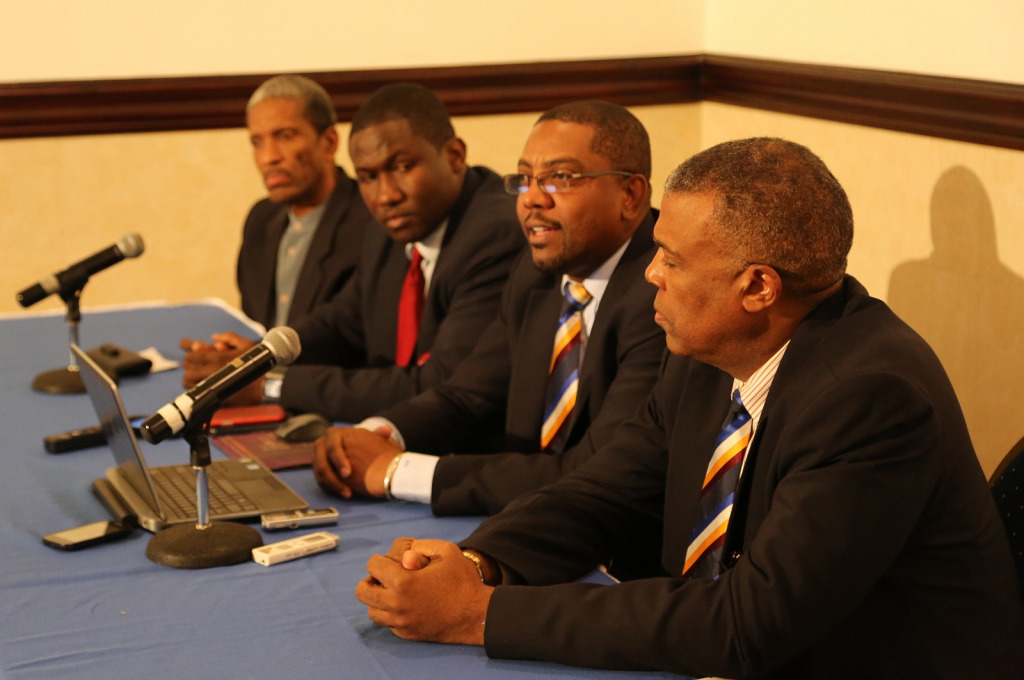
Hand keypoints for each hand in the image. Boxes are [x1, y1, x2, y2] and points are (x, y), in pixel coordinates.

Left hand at [178, 332, 262, 404]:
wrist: (268, 383)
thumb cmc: (258, 362)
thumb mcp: (247, 344)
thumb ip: (229, 337)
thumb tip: (214, 337)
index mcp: (217, 359)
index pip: (190, 358)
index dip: (189, 357)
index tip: (193, 357)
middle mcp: (213, 373)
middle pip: (187, 372)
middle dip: (189, 369)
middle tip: (194, 367)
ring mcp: (215, 386)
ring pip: (190, 385)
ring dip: (190, 381)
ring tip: (197, 378)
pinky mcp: (218, 398)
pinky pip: (199, 395)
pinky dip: (197, 390)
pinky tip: (204, 387)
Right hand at [313, 426, 399, 498]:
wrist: (355, 450)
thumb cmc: (364, 443)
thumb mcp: (371, 438)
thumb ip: (379, 435)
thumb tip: (386, 430)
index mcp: (333, 434)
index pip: (332, 447)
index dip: (339, 461)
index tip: (348, 474)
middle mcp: (322, 444)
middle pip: (322, 464)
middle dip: (334, 480)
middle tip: (348, 491)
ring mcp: (318, 458)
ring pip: (321, 475)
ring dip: (334, 487)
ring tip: (349, 494)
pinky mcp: (319, 469)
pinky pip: (321, 481)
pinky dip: (331, 489)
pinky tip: (344, 494)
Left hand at [356, 538, 492, 644]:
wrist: (477, 614)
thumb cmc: (463, 580)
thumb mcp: (447, 550)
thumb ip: (422, 545)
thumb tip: (406, 552)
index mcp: (403, 582)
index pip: (373, 566)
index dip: (379, 559)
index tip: (388, 560)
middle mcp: (397, 604)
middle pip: (364, 592)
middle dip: (370, 580)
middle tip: (382, 577)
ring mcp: (401, 622)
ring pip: (373, 612)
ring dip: (377, 599)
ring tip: (390, 592)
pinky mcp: (408, 634)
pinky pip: (388, 625)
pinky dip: (390, 614)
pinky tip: (403, 606)